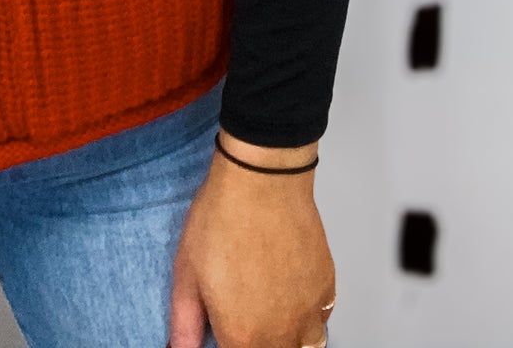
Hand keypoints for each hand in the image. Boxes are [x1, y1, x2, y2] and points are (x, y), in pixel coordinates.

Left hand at [168, 134, 335, 347]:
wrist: (262, 181)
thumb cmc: (221, 220)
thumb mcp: (187, 272)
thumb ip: (185, 323)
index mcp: (242, 336)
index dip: (229, 342)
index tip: (224, 325)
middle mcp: (281, 335)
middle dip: (255, 340)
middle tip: (242, 311)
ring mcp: (309, 314)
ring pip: (304, 346)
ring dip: (286, 338)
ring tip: (267, 311)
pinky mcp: (327, 289)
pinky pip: (320, 320)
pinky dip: (306, 316)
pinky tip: (288, 290)